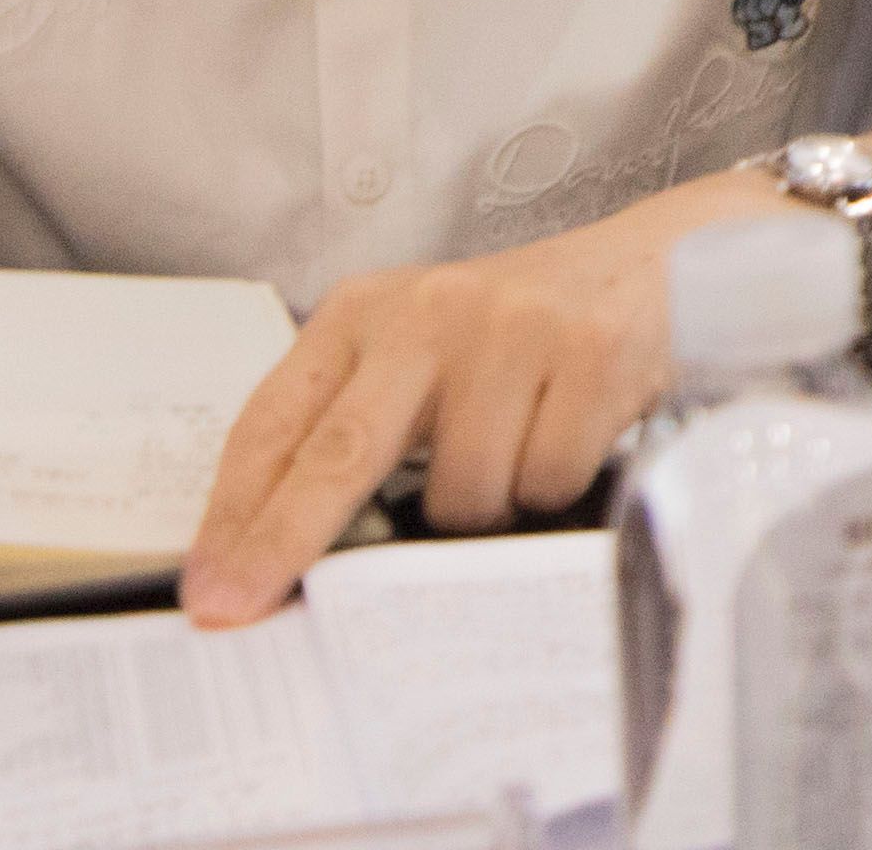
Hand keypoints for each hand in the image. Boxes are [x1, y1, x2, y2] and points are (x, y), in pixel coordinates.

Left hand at [187, 207, 693, 621]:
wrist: (660, 262)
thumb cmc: (523, 332)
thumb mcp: (424, 355)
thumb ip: (359, 425)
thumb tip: (287, 557)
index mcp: (368, 311)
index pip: (278, 421)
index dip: (235, 514)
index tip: (211, 587)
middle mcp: (431, 311)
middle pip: (340, 452)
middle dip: (284, 542)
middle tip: (241, 609)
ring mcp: (514, 329)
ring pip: (463, 491)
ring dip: (487, 507)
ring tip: (520, 452)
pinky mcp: (591, 353)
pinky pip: (547, 480)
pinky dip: (557, 483)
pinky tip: (574, 432)